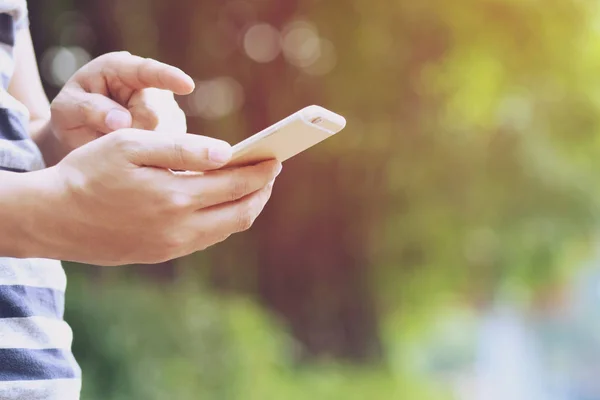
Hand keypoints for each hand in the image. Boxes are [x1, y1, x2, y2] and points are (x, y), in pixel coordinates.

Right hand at [31, 129, 280, 265]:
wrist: (53, 218)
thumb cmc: (89, 172)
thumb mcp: (130, 146)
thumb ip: (181, 149)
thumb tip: (226, 152)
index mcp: (175, 197)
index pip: (237, 185)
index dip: (261, 171)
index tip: (275, 158)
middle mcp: (180, 228)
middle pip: (240, 212)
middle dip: (261, 190)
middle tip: (270, 172)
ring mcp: (172, 246)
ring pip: (226, 229)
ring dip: (245, 206)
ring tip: (251, 186)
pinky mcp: (162, 254)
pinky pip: (206, 238)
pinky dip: (223, 219)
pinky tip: (221, 204)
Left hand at [50, 51, 192, 149]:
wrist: (80, 134)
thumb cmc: (71, 115)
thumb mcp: (66, 109)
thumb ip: (90, 110)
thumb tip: (122, 121)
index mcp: (120, 68)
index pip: (147, 71)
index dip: (168, 77)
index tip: (186, 85)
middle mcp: (149, 84)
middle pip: (156, 115)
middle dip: (133, 135)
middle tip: (107, 140)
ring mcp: (165, 105)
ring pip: (168, 134)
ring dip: (143, 147)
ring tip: (118, 144)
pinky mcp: (174, 127)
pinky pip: (173, 146)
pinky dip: (154, 155)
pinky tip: (135, 152)